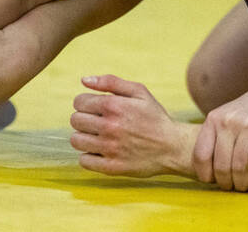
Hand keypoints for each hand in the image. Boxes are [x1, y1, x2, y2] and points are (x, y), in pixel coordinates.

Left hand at [70, 75, 195, 179]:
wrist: (173, 146)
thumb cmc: (155, 117)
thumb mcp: (139, 92)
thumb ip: (111, 82)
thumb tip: (84, 80)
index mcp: (113, 106)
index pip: (79, 102)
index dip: (86, 103)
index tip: (97, 108)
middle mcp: (108, 127)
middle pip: (75, 121)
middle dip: (84, 119)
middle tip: (99, 122)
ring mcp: (109, 148)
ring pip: (76, 140)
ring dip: (84, 137)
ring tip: (99, 136)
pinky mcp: (111, 166)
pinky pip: (84, 160)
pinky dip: (89, 155)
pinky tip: (102, 151)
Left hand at [192, 73, 247, 191]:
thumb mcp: (229, 116)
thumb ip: (215, 137)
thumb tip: (201, 170)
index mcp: (214, 118)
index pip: (201, 156)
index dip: (205, 175)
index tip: (213, 181)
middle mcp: (229, 121)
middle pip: (221, 166)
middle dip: (227, 183)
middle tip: (233, 187)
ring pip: (239, 167)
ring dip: (243, 183)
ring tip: (246, 185)